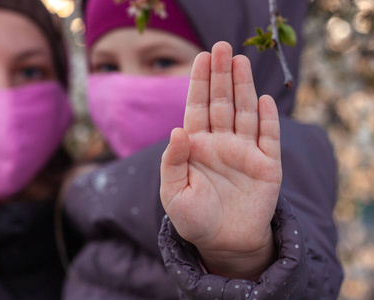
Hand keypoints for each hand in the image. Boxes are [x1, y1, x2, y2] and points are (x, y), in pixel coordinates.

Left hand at [160, 42, 281, 279]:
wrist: (224, 243)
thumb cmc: (193, 218)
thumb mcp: (173, 193)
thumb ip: (172, 162)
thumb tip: (177, 130)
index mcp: (196, 145)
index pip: (197, 107)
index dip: (200, 82)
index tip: (202, 57)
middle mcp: (221, 142)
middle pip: (222, 102)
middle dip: (222, 75)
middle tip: (223, 47)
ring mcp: (244, 151)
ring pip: (245, 113)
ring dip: (244, 88)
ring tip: (241, 61)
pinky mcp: (267, 166)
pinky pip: (269, 138)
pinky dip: (268, 119)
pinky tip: (265, 100)